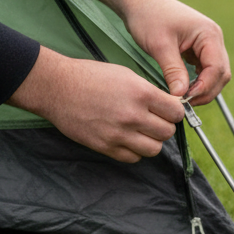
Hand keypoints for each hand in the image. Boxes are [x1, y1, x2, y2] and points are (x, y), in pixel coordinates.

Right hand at [9, 47, 184, 162]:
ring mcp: (118, 134)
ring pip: (154, 149)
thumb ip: (151, 92)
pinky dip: (135, 150)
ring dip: (152, 141)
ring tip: (142, 131)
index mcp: (141, 94)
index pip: (176, 113)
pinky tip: (129, 139)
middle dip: (165, 126)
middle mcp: (133, 116)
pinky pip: (133, 158)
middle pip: (167, 132)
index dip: (175, 111)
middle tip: (155, 119)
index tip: (169, 110)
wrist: (57, 87)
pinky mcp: (105, 147)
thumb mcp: (128, 75)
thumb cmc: (91, 77)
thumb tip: (170, 106)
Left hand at [85, 0, 230, 104]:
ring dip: (203, 88)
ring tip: (183, 97)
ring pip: (216, 74)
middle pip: (221, 74)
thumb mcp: (160, 46)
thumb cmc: (149, 17)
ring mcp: (209, 44)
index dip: (204, 87)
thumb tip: (181, 96)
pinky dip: (198, 81)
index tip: (185, 99)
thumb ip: (173, 71)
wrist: (140, 1)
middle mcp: (214, 39)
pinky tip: (183, 87)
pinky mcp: (200, 48)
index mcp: (209, 34)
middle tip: (184, 103)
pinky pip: (206, 70)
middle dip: (206, 91)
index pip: (216, 68)